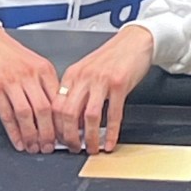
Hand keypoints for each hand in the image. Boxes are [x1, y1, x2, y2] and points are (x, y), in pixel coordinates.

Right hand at [0, 26, 59, 153]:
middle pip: (44, 109)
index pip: (58, 100)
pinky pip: (6, 114)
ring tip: (34, 147)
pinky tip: (18, 141)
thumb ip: (46, 85)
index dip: (62, 121)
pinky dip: (14, 132)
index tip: (64, 135)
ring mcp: (11, 81)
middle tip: (50, 146)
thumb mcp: (34, 64)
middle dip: (48, 133)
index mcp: (44, 69)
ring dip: (31, 135)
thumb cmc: (11, 55)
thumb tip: (58, 112)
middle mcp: (29, 75)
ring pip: (25, 114)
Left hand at [52, 26, 153, 154]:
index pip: (56, 105)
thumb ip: (78, 92)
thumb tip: (72, 121)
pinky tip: (110, 142)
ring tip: (92, 148)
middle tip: (73, 148)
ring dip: (90, 138)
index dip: (56, 126)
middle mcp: (84, 77)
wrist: (134, 41)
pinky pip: (113, 114)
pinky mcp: (119, 84)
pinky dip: (111, 132)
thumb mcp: (88, 71)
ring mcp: (101, 80)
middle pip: (68, 113)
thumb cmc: (112, 57)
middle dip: (69, 136)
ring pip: (89, 116)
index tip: (60, 139)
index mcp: (72, 74)